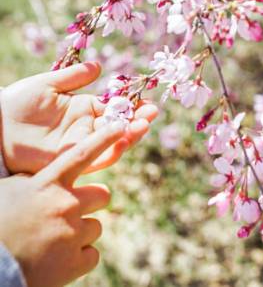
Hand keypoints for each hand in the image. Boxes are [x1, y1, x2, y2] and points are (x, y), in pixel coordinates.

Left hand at [0, 62, 157, 174]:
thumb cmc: (19, 101)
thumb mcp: (47, 84)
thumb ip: (73, 77)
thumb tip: (99, 67)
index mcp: (84, 108)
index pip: (114, 107)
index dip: (132, 105)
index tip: (148, 100)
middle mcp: (86, 127)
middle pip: (118, 125)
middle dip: (137, 120)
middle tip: (152, 113)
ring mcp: (80, 144)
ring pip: (112, 142)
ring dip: (130, 135)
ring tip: (143, 124)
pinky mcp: (70, 159)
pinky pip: (96, 156)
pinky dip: (112, 148)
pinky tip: (123, 138)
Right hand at [0, 120, 128, 286]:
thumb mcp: (11, 190)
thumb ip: (36, 179)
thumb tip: (49, 173)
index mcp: (48, 184)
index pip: (82, 154)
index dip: (104, 139)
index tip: (122, 127)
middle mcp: (65, 204)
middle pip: (103, 194)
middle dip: (93, 202)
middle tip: (74, 211)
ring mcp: (72, 233)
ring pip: (96, 227)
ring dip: (81, 233)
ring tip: (56, 240)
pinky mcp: (74, 263)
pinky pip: (92, 255)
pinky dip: (79, 258)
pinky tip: (58, 260)